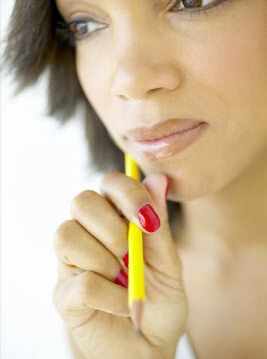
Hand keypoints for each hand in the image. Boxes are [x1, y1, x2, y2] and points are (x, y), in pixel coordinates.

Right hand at [53, 172, 187, 358]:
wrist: (151, 348)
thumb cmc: (158, 302)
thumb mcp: (168, 263)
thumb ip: (158, 224)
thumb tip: (158, 179)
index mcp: (114, 220)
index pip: (109, 184)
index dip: (127, 193)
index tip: (148, 219)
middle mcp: (88, 235)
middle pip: (81, 201)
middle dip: (112, 227)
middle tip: (131, 254)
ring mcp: (72, 263)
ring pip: (67, 234)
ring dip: (105, 260)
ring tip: (126, 283)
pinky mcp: (64, 295)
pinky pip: (80, 281)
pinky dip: (110, 296)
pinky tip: (122, 306)